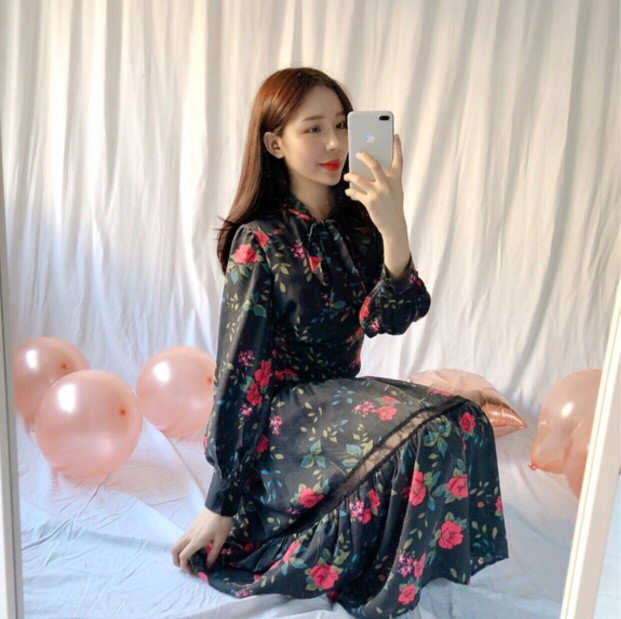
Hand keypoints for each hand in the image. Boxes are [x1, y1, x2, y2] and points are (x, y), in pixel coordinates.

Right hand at [172, 507, 231, 573]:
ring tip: (187, 558)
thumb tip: (208, 566)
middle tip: (184, 566)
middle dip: (175, 560)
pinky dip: (182, 546)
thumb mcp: (220, 540)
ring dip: (178, 553)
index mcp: (196, 540)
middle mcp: (189, 535)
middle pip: (174, 549)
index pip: (183, 556)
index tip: (192, 571)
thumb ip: (213, 554)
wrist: (219, 504)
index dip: (184, 566)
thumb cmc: (221, 522)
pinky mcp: (191, 526)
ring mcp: (189, 530)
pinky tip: (192, 548)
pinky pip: (182, 538)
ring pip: (177, 543)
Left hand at [344, 135, 410, 277]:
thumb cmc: (393, 206)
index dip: (397, 147)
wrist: (393, 225)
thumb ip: (387, 179)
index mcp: (396, 180)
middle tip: (358, 152)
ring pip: (360, 179)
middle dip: (365, 156)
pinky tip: (349, 191)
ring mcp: (379, 193)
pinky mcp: (370, 203)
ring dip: (351, 176)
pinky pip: (356, 193)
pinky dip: (351, 192)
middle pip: (375, 164)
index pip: (398, 160)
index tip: (394, 135)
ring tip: (347, 176)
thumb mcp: (395, 191)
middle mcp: (388, 184)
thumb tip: (372, 168)